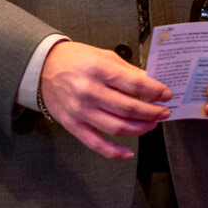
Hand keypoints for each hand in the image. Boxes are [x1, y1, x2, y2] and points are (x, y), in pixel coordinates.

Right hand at [39, 40, 171, 159]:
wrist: (41, 68)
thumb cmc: (74, 60)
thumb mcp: (102, 55)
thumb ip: (127, 70)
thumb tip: (151, 83)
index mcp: (98, 69)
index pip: (134, 84)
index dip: (155, 91)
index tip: (166, 94)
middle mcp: (89, 91)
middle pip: (129, 108)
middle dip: (152, 112)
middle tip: (164, 111)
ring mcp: (80, 110)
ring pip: (117, 127)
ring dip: (140, 129)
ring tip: (151, 124)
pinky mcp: (73, 125)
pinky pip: (96, 144)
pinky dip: (115, 152)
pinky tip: (129, 152)